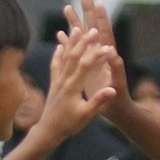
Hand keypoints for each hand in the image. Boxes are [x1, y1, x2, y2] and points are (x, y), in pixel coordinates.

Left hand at [37, 26, 115, 140]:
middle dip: (84, 42)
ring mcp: (57, 81)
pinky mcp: (54, 83)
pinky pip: (55, 65)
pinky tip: (59, 46)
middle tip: (93, 29)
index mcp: (73, 87)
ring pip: (64, 57)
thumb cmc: (69, 124)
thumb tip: (112, 90)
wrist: (48, 131)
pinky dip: (58, 54)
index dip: (97, 55)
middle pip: (74, 56)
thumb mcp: (86, 115)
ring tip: (76, 29)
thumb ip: (98, 101)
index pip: (86, 66)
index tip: (108, 47)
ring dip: (71, 43)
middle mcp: (63, 80)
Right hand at [64, 0, 130, 113]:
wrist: (117, 112)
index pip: (105, 33)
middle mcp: (101, 55)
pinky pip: (75, 52)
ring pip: (82, 38)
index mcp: (108, 57)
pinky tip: (60, 34)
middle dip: (88, 12)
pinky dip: (68, 43)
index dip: (101, 18)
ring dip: (76, 23)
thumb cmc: (118, 101)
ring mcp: (93, 61)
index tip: (98, 2)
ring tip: (67, 7)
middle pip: (94, 29)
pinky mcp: (87, 68)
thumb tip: (114, 53)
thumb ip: (116, 70)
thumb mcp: (117, 86)